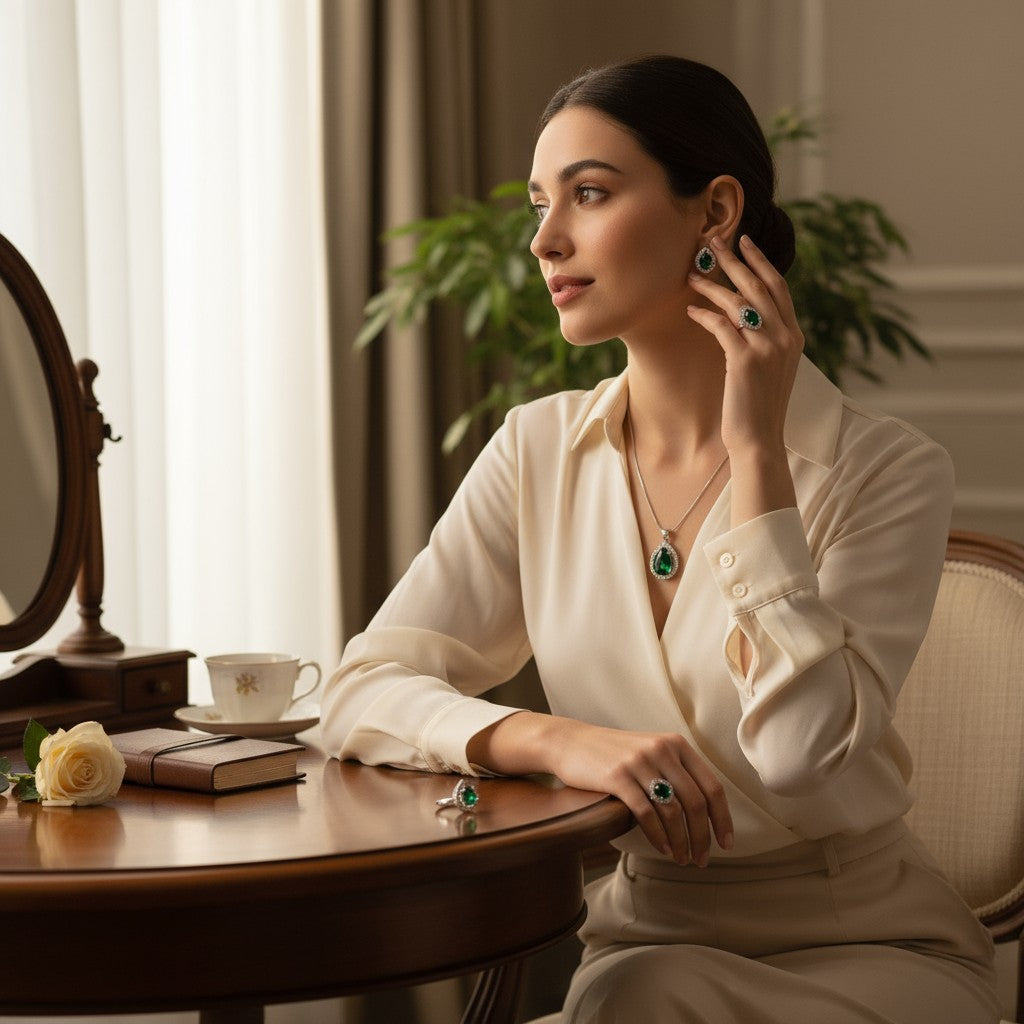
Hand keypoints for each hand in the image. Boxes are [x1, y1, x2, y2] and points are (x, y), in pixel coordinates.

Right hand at [545, 718, 733, 865]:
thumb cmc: (614, 755)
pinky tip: (661, 849)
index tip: (726, 844)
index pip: (712, 786)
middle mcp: (662, 750)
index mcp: (676, 744)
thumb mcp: (651, 753)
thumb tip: (706, 814)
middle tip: (701, 860)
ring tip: (682, 859)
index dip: (723, 819)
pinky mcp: (617, 776)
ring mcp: (639, 762)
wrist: (571, 742)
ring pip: (673, 812)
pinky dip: (658, 837)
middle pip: (696, 803)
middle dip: (702, 837)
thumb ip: (676, 772)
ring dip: (681, 842)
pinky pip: (646, 814)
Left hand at [686, 234, 802, 458]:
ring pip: (738, 302)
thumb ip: (765, 340)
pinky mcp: (746, 360)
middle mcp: (785, 336)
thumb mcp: (770, 368)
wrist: (760, 439)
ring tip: (692, 274)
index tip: (744, 242)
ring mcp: (767, 347)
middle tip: (712, 242)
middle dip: (734, 260)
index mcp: (794, 335)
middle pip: (758, 285)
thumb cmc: (758, 406)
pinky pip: (721, 326)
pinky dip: (704, 315)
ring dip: (712, 285)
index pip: (778, 287)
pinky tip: (690, 311)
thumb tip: (744, 317)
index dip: (760, 261)